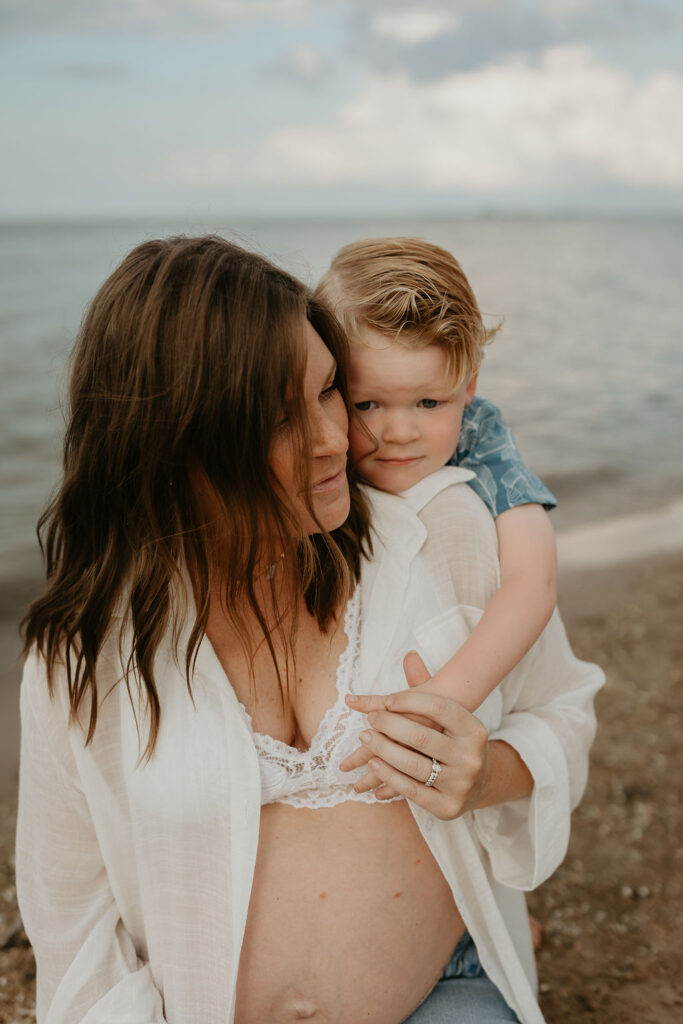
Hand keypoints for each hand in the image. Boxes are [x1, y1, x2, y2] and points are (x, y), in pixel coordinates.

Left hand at [341, 653, 489, 818]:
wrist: (480, 784)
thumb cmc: (455, 741)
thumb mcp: (450, 716)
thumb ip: (428, 688)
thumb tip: (408, 656)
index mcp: (474, 729)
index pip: (438, 707)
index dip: (408, 700)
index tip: (385, 700)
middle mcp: (471, 756)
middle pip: (421, 735)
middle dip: (389, 724)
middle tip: (370, 719)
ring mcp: (461, 784)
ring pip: (412, 764)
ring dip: (383, 749)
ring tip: (366, 737)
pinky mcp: (447, 807)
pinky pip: (410, 790)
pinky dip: (388, 775)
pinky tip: (373, 763)